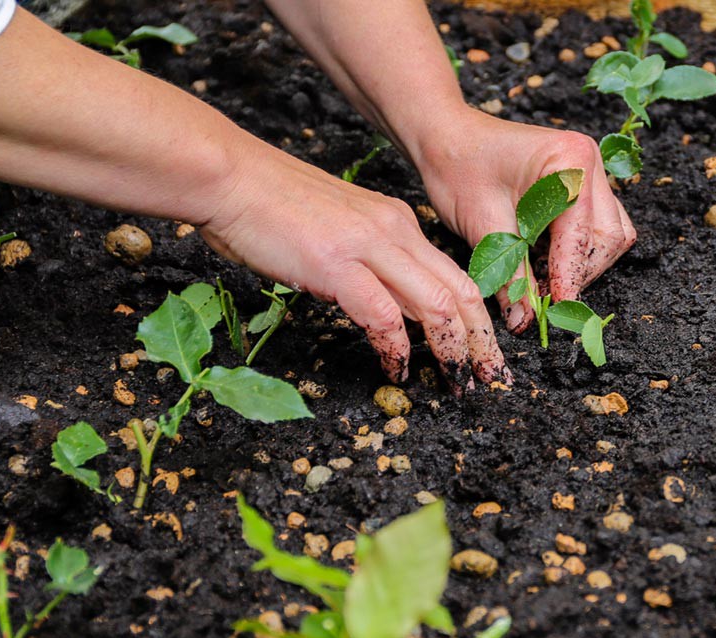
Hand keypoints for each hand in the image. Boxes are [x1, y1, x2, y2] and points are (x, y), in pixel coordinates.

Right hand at [201, 137, 510, 390]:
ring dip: (451, 350)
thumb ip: (365, 264)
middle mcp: (393, 229)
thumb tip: (383, 308)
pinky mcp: (337, 264)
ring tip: (454, 382)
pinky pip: (384, 315)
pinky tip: (395, 368)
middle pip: (461, 290)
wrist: (229, 177)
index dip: (477, 319)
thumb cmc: (268, 207)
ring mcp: (367, 245)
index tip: (481, 352)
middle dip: (480, 341)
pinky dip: (396, 348)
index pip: (455, 274)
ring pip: (437, 303)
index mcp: (395, 221)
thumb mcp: (336, 233)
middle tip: (487, 378)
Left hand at [415, 110, 635, 332]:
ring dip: (582, 264)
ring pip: (609, 234)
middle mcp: (589, 162)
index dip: (569, 275)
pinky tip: (544, 264)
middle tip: (547, 301)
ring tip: (544, 282)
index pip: (582, 232)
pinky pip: (596, 227)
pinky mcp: (581, 186)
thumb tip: (525, 320)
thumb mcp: (484, 226)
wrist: (444, 140)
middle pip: (609, 236)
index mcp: (570, 160)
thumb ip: (511, 275)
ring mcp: (589, 173)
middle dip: (580, 272)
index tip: (557, 308)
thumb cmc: (458, 168)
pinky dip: (576, 251)